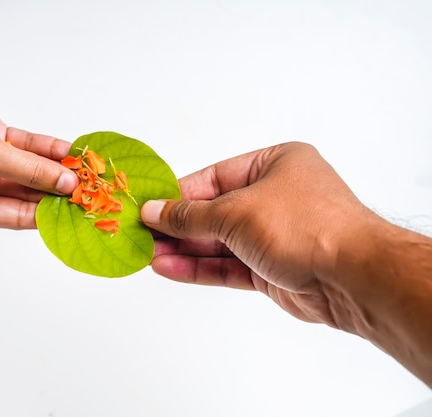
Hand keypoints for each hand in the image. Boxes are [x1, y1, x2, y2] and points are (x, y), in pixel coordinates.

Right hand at [0, 51, 77, 228]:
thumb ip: (29, 170)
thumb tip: (67, 185)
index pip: (16, 217)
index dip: (49, 213)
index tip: (80, 208)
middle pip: (26, 194)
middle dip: (56, 189)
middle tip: (90, 187)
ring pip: (29, 170)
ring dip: (55, 168)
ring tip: (86, 168)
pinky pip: (26, 149)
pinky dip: (45, 149)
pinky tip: (69, 150)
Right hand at [140, 142, 373, 326]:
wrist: (353, 278)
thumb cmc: (302, 225)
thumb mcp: (236, 212)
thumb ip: (190, 215)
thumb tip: (153, 211)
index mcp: (275, 165)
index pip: (215, 177)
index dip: (179, 193)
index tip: (148, 205)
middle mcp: (276, 197)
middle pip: (215, 211)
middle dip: (178, 225)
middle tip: (141, 233)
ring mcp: (274, 235)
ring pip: (219, 242)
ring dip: (184, 249)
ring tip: (147, 254)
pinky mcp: (272, 269)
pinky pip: (228, 265)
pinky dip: (200, 268)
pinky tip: (168, 268)